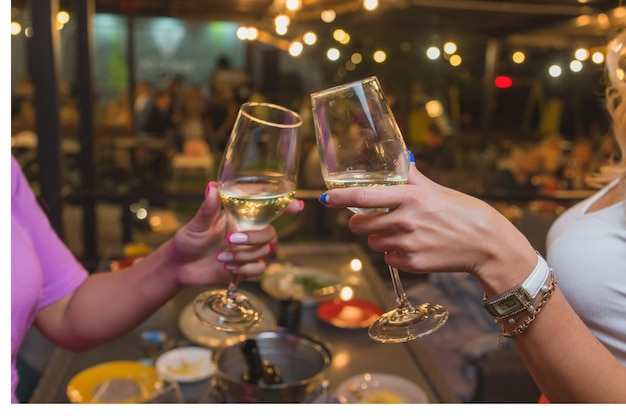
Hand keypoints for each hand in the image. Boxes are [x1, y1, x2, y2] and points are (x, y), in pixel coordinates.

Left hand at [169, 181, 303, 286]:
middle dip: (254, 237)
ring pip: (264, 251)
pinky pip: (259, 268)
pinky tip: (228, 267)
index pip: (267, 207)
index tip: (298, 206)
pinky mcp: (246, 267)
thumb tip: (212, 187)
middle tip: (230, 240)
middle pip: (270, 232)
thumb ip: (208, 207)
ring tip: (221, 256)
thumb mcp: (197, 223)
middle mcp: (248, 231)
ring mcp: (248, 250)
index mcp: (240, 215)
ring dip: (243, 254)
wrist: (181, 267)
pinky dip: (245, 268)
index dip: (286, 205)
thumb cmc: (189, 240)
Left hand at [319, 165, 535, 289]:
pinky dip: (395, 255)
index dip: (340, 198)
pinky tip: (414, 247)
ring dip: (380, 238)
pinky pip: (388, 259)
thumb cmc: (464, 212)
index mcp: (411, 197)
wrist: (487, 244)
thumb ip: (412, 178)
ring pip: (373, 243)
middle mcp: (405, 220)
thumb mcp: (437, 190)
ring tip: (404, 233)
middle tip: (374, 219)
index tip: (324, 198)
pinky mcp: (411, 264)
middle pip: (360, 225)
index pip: (364, 196)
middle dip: (361, 222)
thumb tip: (399, 162)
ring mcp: (407, 244)